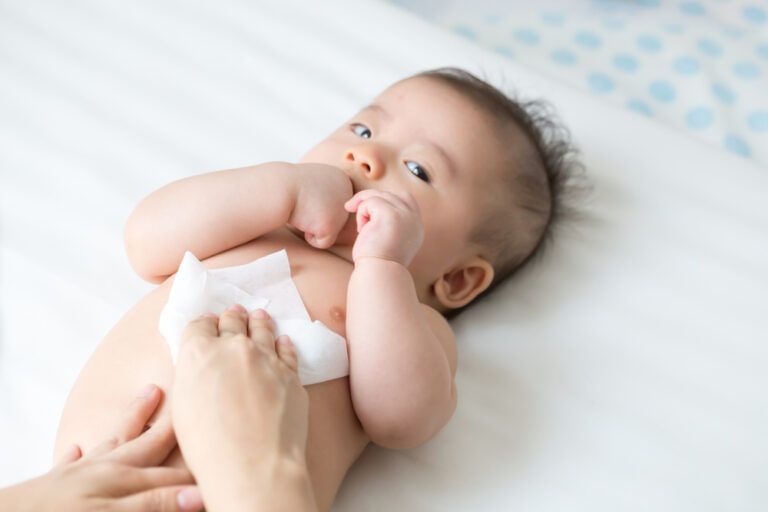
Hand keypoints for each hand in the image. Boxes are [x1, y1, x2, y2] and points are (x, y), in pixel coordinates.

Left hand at [0, 384, 201, 511]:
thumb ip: (154, 504)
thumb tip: (200, 493)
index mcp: (124, 478)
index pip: (172, 472)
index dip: (197, 468)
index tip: (219, 453)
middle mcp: (105, 469)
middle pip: (147, 442)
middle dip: (170, 423)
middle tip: (188, 393)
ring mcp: (78, 474)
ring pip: (114, 441)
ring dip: (134, 419)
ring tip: (149, 393)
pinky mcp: (53, 484)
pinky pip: (69, 461)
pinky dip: (77, 452)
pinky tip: (76, 446)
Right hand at [172, 305, 311, 511]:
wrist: (253, 464)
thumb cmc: (210, 446)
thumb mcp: (183, 407)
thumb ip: (194, 377)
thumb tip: (203, 368)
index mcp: (199, 352)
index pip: (199, 325)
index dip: (203, 323)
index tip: (208, 323)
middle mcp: (233, 347)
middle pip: (232, 322)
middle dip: (231, 317)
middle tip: (234, 312)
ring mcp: (266, 358)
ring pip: (262, 329)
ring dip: (259, 321)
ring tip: (260, 315)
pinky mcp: (290, 373)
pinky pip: (287, 350)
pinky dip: (283, 344)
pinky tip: (283, 341)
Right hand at [289, 163, 353, 248]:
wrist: (278, 187)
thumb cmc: (287, 185)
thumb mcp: (313, 181)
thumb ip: (326, 191)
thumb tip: (328, 203)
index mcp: (343, 180)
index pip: (334, 204)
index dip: (315, 203)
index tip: (305, 193)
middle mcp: (348, 194)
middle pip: (334, 218)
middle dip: (316, 215)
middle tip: (303, 203)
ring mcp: (342, 210)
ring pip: (330, 230)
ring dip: (313, 225)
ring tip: (303, 211)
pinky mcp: (332, 226)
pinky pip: (324, 242)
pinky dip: (310, 237)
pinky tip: (303, 221)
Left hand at [344, 189, 423, 265]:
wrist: (378, 275)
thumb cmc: (377, 263)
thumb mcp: (390, 242)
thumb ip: (390, 224)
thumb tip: (373, 207)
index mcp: (415, 227)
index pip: (406, 199)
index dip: (387, 200)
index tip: (371, 214)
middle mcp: (413, 219)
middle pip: (389, 195)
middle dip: (369, 201)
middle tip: (354, 212)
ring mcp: (404, 215)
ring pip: (378, 196)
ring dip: (363, 208)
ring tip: (360, 228)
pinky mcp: (391, 214)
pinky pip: (370, 202)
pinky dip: (361, 213)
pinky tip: (361, 230)